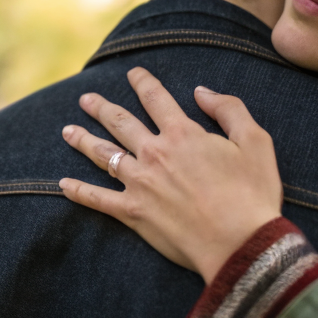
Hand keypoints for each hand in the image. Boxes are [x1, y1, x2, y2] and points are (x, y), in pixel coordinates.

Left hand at [59, 66, 283, 281]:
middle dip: (101, 108)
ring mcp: (140, 183)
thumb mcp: (255, 141)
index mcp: (183, 134)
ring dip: (83, 140)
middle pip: (120, 122)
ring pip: (103, 154)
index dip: (143, 82)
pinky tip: (62, 184)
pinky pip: (97, 199)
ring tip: (67, 131)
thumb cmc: (253, 194)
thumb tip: (201, 91)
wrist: (240, 244)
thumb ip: (229, 109)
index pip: (156, 98)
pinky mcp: (133, 213)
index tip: (133, 73)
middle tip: (85, 99)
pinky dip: (78, 191)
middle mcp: (155, 153)